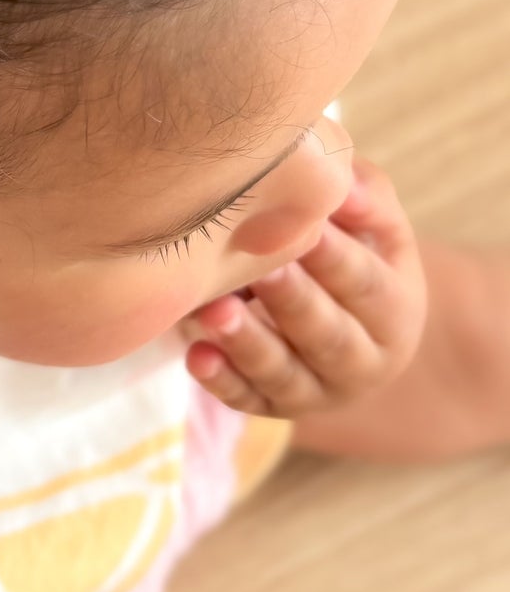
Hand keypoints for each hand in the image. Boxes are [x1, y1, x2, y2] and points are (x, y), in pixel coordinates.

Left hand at [178, 156, 428, 420]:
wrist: (343, 311)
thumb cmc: (352, 248)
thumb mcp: (372, 223)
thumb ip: (364, 199)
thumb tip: (344, 185)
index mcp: (395, 310)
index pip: (367, 286)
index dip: (337, 260)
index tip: (307, 231)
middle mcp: (363, 360)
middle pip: (328, 335)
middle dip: (292, 302)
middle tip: (257, 270)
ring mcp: (318, 390)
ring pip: (285, 375)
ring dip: (248, 344)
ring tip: (212, 312)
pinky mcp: (274, 406)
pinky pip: (248, 401)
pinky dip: (222, 382)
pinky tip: (196, 355)